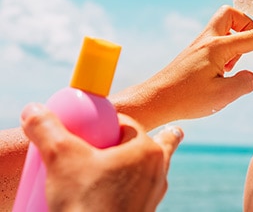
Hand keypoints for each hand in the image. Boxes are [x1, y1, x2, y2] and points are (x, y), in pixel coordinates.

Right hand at [21, 103, 182, 211]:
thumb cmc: (86, 203)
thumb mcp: (60, 158)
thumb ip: (47, 130)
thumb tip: (34, 110)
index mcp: (146, 150)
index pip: (127, 124)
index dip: (109, 122)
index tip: (93, 127)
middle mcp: (157, 171)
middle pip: (151, 145)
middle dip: (149, 138)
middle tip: (144, 137)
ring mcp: (153, 194)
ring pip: (150, 170)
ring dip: (144, 163)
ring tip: (148, 158)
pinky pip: (142, 192)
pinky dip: (135, 187)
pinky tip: (123, 191)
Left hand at [110, 5, 252, 128]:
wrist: (155, 100)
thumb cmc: (187, 98)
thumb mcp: (223, 96)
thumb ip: (245, 83)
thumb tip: (250, 75)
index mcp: (218, 47)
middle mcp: (208, 40)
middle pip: (231, 14)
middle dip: (246, 25)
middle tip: (247, 49)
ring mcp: (199, 45)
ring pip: (223, 26)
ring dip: (235, 41)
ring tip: (230, 68)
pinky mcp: (194, 53)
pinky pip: (215, 40)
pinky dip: (225, 50)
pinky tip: (219, 73)